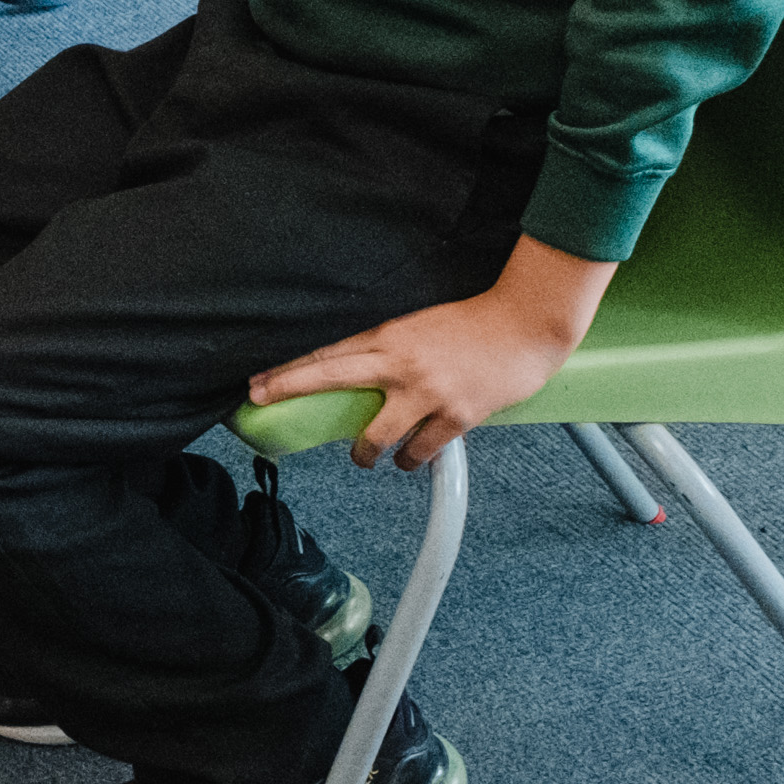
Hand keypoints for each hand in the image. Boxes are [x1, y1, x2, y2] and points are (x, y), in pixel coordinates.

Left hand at [250, 237, 615, 470]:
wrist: (526, 324)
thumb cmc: (475, 324)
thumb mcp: (421, 327)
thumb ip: (389, 349)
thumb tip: (358, 374)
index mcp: (391, 336)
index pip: (328, 353)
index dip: (289, 370)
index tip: (257, 382)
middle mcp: (401, 363)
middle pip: (330, 374)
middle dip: (290, 388)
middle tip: (260, 399)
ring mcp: (428, 391)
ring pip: (375, 436)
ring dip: (365, 453)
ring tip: (367, 457)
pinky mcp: (456, 415)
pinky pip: (419, 450)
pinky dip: (411, 459)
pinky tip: (410, 458)